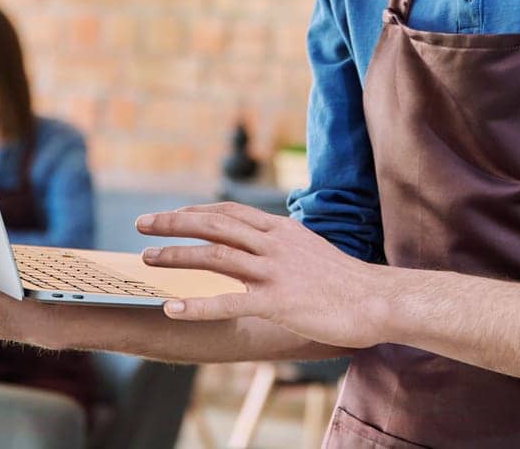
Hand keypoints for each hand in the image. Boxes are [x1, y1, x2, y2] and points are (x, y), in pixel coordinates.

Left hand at [137, 202, 390, 348]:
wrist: (376, 300)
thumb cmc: (345, 281)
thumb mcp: (310, 250)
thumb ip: (281, 246)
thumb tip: (257, 248)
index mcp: (282, 230)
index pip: (230, 211)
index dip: (197, 211)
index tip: (171, 214)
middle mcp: (274, 244)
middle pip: (215, 224)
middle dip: (174, 222)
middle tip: (142, 224)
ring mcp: (275, 271)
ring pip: (216, 256)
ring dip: (177, 256)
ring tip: (147, 260)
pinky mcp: (278, 301)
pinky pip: (229, 301)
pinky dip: (197, 304)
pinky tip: (173, 307)